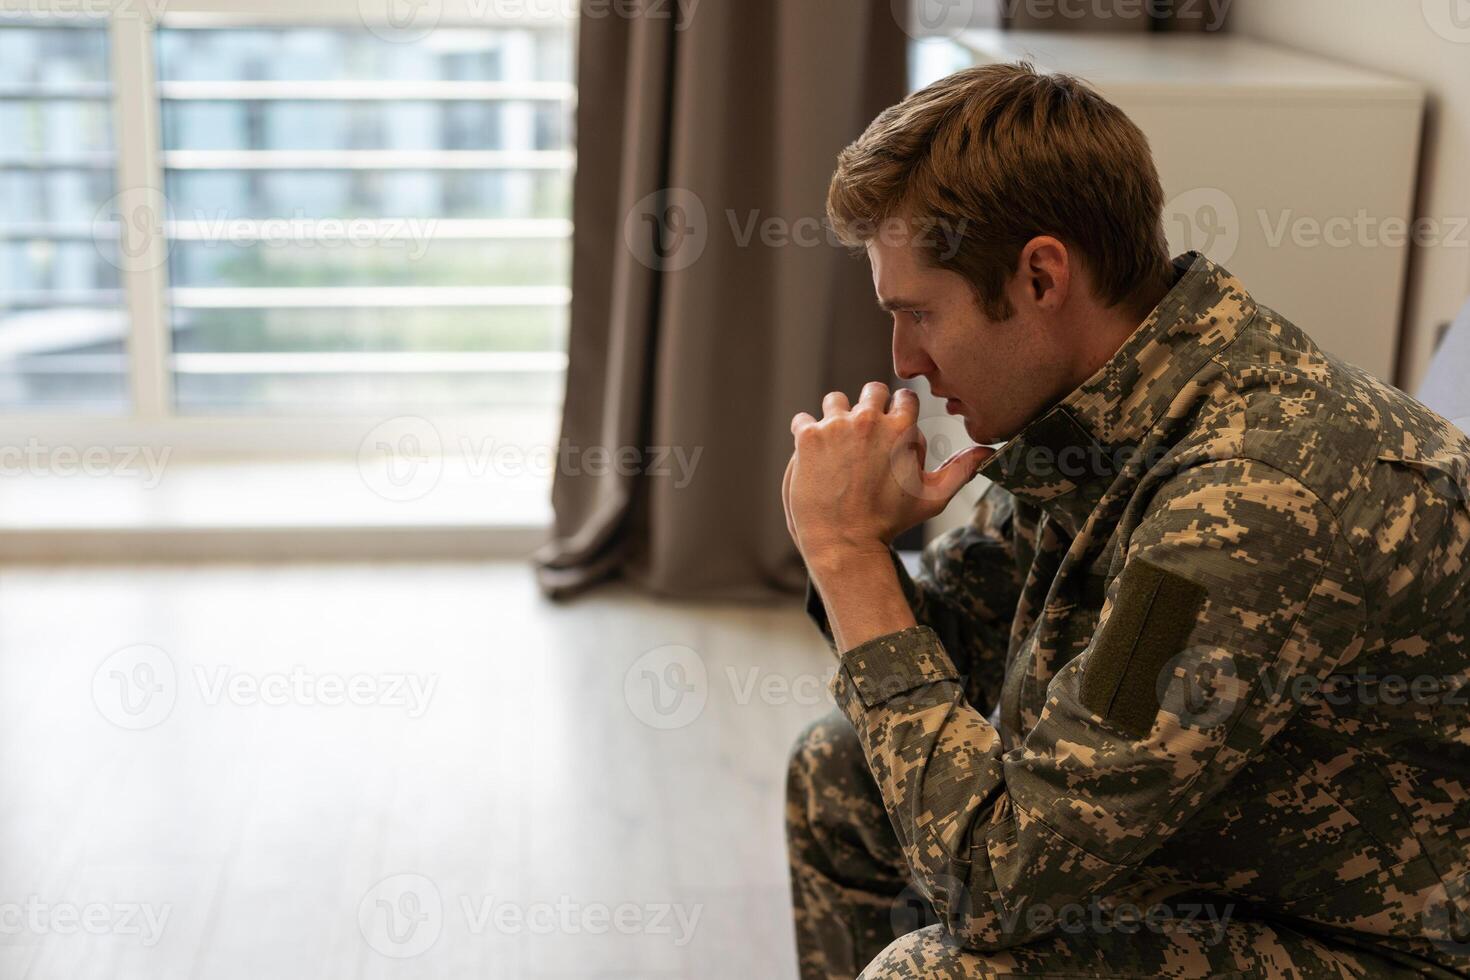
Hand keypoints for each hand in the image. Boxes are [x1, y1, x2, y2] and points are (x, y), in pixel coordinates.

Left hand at [783, 381, 993, 567]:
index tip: (891, 429)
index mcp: (902, 428)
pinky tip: (812, 455)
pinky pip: (803, 419)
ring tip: (836, 445)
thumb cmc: (891, 522)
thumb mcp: (932, 497)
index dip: (898, 412)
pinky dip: (806, 433)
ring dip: (836, 417)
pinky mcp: (808, 436)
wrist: (844, 543)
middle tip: (863, 436)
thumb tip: (988, 451)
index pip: (903, 396)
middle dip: (869, 407)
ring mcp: (836, 426)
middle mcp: (869, 420)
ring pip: (835, 401)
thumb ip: (961, 470)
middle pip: (871, 390)